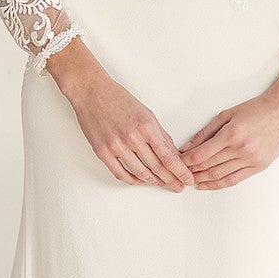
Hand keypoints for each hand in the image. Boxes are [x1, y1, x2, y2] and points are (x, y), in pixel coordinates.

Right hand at [45, 37, 194, 191]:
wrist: (91, 92)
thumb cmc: (118, 99)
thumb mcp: (146, 113)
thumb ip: (159, 134)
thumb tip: (172, 152)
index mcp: (147, 127)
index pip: (169, 157)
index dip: (180, 172)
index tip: (187, 179)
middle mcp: (133, 138)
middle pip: (157, 167)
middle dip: (170, 180)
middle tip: (178, 186)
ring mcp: (116, 146)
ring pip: (140, 173)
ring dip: (153, 181)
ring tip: (161, 183)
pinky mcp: (103, 152)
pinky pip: (120, 173)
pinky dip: (132, 180)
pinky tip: (139, 180)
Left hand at [178, 53, 278, 189]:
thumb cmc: (257, 109)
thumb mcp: (227, 115)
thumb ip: (206, 132)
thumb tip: (188, 146)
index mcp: (231, 134)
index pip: (202, 154)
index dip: (187, 160)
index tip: (178, 162)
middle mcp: (241, 149)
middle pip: (209, 165)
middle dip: (192, 170)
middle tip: (181, 172)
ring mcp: (251, 160)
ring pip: (220, 175)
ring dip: (203, 179)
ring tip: (192, 180)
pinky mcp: (258, 166)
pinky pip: (234, 180)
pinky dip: (219, 184)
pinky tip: (208, 184)